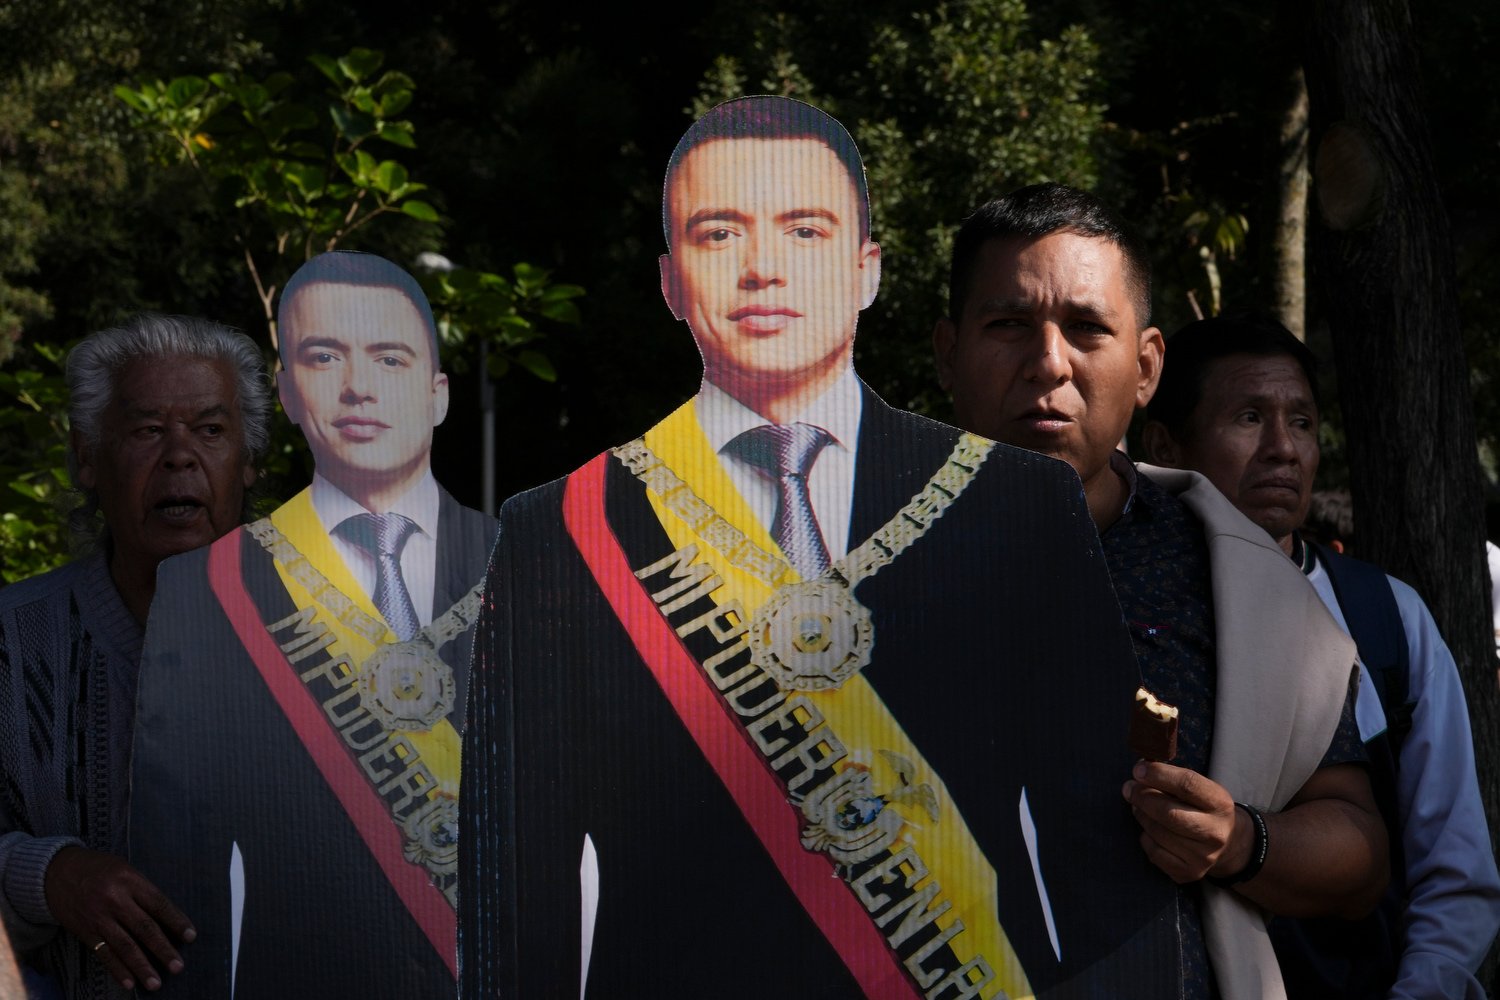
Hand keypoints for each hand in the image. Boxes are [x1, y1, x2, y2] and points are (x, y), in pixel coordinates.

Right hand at [44, 847, 194, 991]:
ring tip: (156, 983)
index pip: (159, 904)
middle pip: (144, 928)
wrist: (56, 872)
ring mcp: (99, 918)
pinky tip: (129, 982)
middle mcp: (115, 900)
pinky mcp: (85, 932)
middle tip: (178, 966)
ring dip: (142, 966)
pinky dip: (117, 969)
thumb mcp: (124, 869)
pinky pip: (104, 954)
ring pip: (125, 946)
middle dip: (162, 949)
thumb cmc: (98, 869)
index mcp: (130, 881)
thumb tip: (167, 917)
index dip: (176, 922)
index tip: (191, 937)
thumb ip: (142, 890)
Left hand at [1121, 761, 1247, 883]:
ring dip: (1141, 815)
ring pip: (1157, 832)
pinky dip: (1146, 837)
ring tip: (1139, 807)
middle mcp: (1215, 832)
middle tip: (1129, 789)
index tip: (1138, 769)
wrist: (1228, 844)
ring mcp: (1203, 856)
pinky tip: (1150, 830)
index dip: (1158, 774)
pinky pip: (1154, 852)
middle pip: (1168, 813)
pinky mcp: (1190, 872)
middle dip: (1142, 797)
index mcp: (1220, 804)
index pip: (1187, 784)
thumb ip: (1172, 779)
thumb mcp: (1200, 789)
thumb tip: (1140, 771)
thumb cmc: (1203, 808)